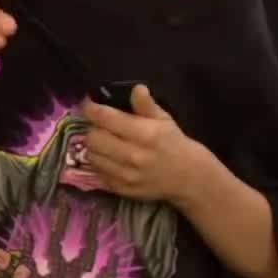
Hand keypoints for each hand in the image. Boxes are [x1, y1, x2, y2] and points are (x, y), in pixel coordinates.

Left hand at [81, 85, 209, 204]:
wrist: (189, 177)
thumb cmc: (174, 143)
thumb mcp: (164, 120)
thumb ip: (146, 105)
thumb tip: (136, 89)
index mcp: (145, 134)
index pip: (106, 118)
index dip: (91, 108)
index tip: (89, 103)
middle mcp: (133, 155)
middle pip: (92, 138)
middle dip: (94, 128)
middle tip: (101, 126)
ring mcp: (126, 175)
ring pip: (91, 156)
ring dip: (94, 147)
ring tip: (105, 142)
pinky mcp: (120, 189)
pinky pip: (97, 173)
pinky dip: (100, 163)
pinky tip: (110, 158)